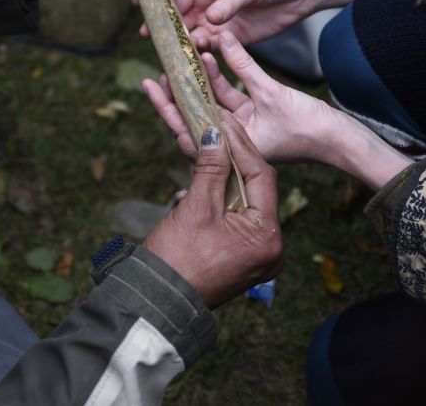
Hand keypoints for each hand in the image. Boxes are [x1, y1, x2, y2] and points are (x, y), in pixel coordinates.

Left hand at [144, 31, 338, 163]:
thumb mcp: (271, 93)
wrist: (340, 139)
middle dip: (179, 91)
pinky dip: (221, 82)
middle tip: (161, 69)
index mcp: (231, 148)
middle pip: (196, 114)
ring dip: (201, 82)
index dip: (167, 105)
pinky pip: (231, 99)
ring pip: (213, 103)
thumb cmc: (309, 127)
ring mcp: (243, 131)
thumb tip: (222, 38)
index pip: (189, 126)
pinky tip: (211, 60)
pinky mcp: (256, 119)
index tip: (150, 85)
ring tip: (188, 57)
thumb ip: (244, 66)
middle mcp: (233, 142)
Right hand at [144, 113, 281, 308]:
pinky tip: (191, 192)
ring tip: (200, 156)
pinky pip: (234, 220)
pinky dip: (216, 203)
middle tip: (215, 132)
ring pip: (243, 202)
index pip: (262, 176)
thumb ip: (210, 169)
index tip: (224, 123)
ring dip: (220, 180)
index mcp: (267, 237)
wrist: (155, 303)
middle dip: (231, 160)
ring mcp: (256, 256)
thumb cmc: (176, 260)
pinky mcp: (240, 258)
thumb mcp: (195, 208)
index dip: (241, 146)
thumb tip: (216, 136)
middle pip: (255, 188)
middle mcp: (270, 248)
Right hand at [163, 0, 314, 48]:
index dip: (164, 12)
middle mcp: (208, 4)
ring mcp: (219, 22)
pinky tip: (198, 62)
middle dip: (171, 34)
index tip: (151, 25)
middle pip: (182, 21)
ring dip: (187, 46)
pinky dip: (205, 55)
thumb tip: (209, 18)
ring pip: (195, 36)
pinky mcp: (233, 38)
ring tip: (179, 57)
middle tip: (160, 48)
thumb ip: (229, 3)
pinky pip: (214, 48)